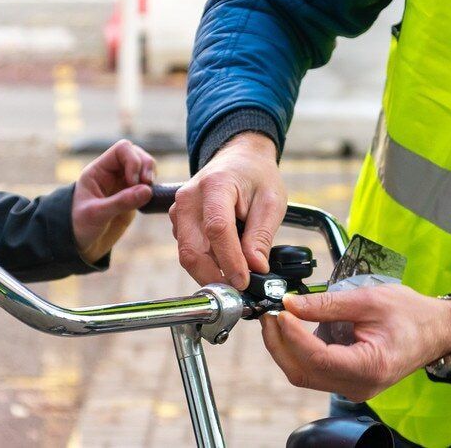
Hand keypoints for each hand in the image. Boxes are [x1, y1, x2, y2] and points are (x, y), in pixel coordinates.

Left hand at [72, 140, 154, 263]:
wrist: (80, 245)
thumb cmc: (80, 227)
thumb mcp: (96, 214)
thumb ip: (121, 202)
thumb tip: (147, 190)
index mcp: (99, 171)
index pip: (122, 150)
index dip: (133, 161)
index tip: (134, 181)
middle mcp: (113, 174)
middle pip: (137, 154)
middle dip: (146, 166)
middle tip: (148, 184)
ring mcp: (124, 185)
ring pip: (145, 168)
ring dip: (151, 176)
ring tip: (150, 193)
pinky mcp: (133, 198)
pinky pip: (149, 186)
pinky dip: (154, 189)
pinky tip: (151, 200)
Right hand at [169, 132, 285, 287]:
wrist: (239, 158)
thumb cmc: (257, 177)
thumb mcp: (271, 202)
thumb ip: (261, 236)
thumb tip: (256, 269)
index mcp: (215, 185)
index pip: (217, 230)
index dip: (229, 261)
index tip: (244, 282)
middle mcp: (189, 198)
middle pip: (192, 249)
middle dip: (213, 277)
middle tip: (237, 293)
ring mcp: (179, 210)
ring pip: (188, 254)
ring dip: (210, 273)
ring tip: (236, 280)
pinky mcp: (179, 221)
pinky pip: (189, 250)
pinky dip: (207, 264)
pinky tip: (226, 267)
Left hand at [261, 285, 450, 401]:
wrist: (435, 330)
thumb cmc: (411, 314)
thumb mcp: (369, 300)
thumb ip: (327, 304)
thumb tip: (291, 304)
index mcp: (369, 366)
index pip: (317, 358)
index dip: (292, 335)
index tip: (280, 311)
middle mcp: (358, 386)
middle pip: (303, 372)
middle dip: (279, 343)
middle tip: (269, 314)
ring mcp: (352, 388)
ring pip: (304, 375)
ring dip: (285, 347)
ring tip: (279, 318)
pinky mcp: (348, 381)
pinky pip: (314, 372)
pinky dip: (299, 351)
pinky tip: (295, 329)